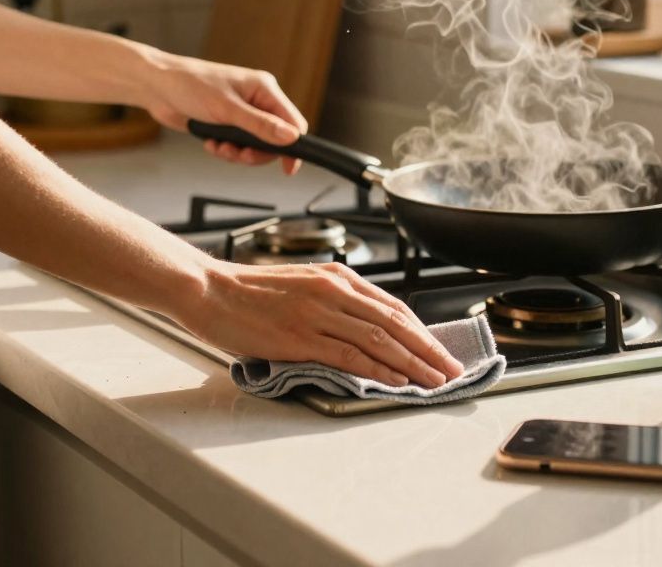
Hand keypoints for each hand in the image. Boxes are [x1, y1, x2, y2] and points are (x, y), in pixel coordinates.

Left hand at [140, 52, 307, 174]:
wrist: (157, 87)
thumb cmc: (189, 85)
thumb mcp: (227, 109)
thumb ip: (260, 126)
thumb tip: (291, 138)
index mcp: (264, 89)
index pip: (292, 122)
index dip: (292, 146)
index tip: (288, 168)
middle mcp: (256, 100)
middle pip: (274, 139)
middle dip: (257, 152)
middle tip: (240, 156)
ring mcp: (241, 112)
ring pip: (254, 145)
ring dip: (238, 153)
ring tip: (220, 148)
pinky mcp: (226, 123)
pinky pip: (237, 145)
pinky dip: (225, 150)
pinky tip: (211, 143)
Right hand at [177, 260, 465, 387]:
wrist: (209, 290)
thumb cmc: (249, 293)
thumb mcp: (301, 286)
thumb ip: (332, 301)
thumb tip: (362, 327)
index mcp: (336, 277)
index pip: (391, 306)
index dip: (421, 331)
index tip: (439, 349)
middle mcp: (334, 291)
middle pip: (395, 323)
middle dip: (429, 350)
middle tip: (452, 370)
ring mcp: (319, 314)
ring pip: (380, 340)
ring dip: (414, 364)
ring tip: (435, 382)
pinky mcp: (302, 337)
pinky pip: (350, 356)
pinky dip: (379, 370)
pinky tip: (396, 382)